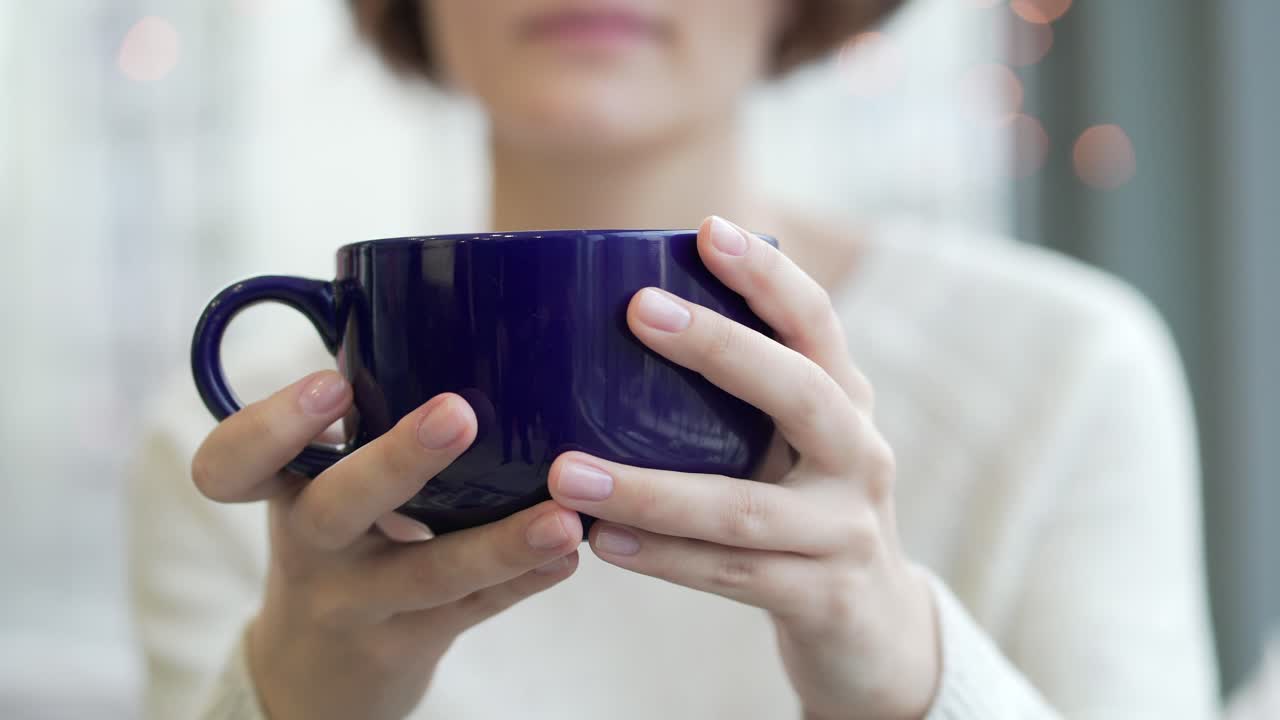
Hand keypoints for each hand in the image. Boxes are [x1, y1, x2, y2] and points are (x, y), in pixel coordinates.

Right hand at [192, 379, 581, 719]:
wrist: (318, 668)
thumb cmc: (338, 533)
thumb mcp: (324, 474)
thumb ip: (367, 399)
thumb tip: (452, 287)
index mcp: (283, 490)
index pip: (231, 463)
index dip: (271, 426)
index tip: (331, 384)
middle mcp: (310, 547)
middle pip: (334, 509)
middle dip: (394, 461)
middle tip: (457, 414)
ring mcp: (357, 603)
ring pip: (424, 576)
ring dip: (497, 544)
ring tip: (561, 517)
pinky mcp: (408, 644)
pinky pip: (471, 613)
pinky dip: (524, 580)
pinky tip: (569, 554)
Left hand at [547, 217, 939, 718]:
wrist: (874, 630)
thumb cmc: (802, 512)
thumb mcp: (790, 446)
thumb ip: (737, 397)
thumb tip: (616, 325)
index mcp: (846, 403)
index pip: (818, 323)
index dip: (770, 276)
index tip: (708, 229)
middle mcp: (859, 455)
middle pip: (800, 393)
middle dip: (721, 347)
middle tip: (637, 309)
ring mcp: (846, 530)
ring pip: (742, 506)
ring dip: (650, 489)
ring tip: (567, 471)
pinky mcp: (825, 598)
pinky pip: (732, 575)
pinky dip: (663, 558)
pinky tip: (601, 541)